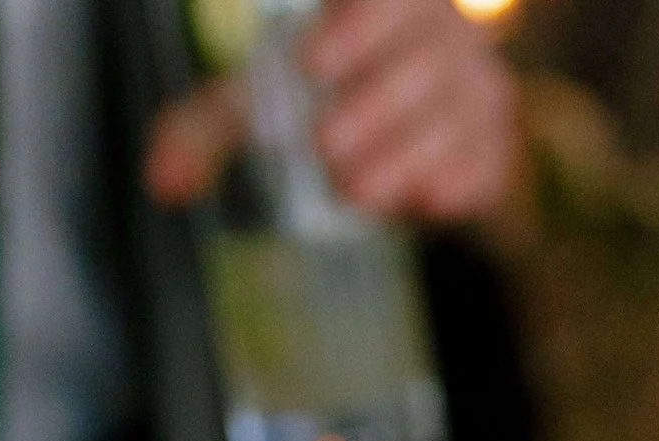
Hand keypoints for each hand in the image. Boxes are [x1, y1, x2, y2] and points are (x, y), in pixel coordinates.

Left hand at [145, 0, 521, 223]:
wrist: (405, 141)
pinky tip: (422, 202)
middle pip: (427, 53)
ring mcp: (477, 86)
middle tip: (326, 149)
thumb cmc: (319, 102)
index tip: (309, 65)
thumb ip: (207, 128)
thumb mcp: (258, 101)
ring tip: (355, 190)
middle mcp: (441, 31)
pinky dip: (458, 182)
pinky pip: (490, 159)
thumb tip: (162, 182)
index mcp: (388, 0)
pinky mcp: (496, 144)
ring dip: (408, 152)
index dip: (359, 23)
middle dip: (376, 105)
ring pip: (460, 109)